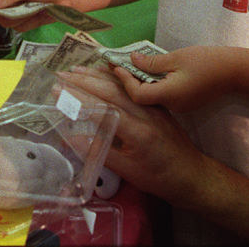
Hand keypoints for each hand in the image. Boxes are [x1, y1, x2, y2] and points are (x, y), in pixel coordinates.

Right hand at [59, 65, 211, 204]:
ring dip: (97, 76)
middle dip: (83, 81)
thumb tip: (70, 137)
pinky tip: (104, 71)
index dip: (77, 99)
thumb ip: (99, 152)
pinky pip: (133, 87)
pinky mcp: (156, 104)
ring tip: (76, 69)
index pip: (101, 109)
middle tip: (60, 75)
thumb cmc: (158, 178)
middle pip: (110, 91)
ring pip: (122, 86)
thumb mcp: (127, 172)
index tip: (57, 91)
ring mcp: (152, 106)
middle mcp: (145, 113)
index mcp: (137, 131)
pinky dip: (115, 78)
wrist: (192, 174)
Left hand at [114, 46, 236, 111]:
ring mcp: (180, 106)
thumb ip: (152, 62)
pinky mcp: (186, 103)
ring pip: (153, 97)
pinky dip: (154, 85)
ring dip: (142, 83)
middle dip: (130, 82)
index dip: (124, 81)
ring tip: (133, 66)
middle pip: (143, 98)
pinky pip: (164, 96)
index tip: (116, 67)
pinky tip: (152, 73)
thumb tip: (132, 61)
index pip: (137, 95)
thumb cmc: (207, 62)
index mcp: (169, 94)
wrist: (234, 72)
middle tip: (119, 65)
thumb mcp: (177, 57)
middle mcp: (173, 105)